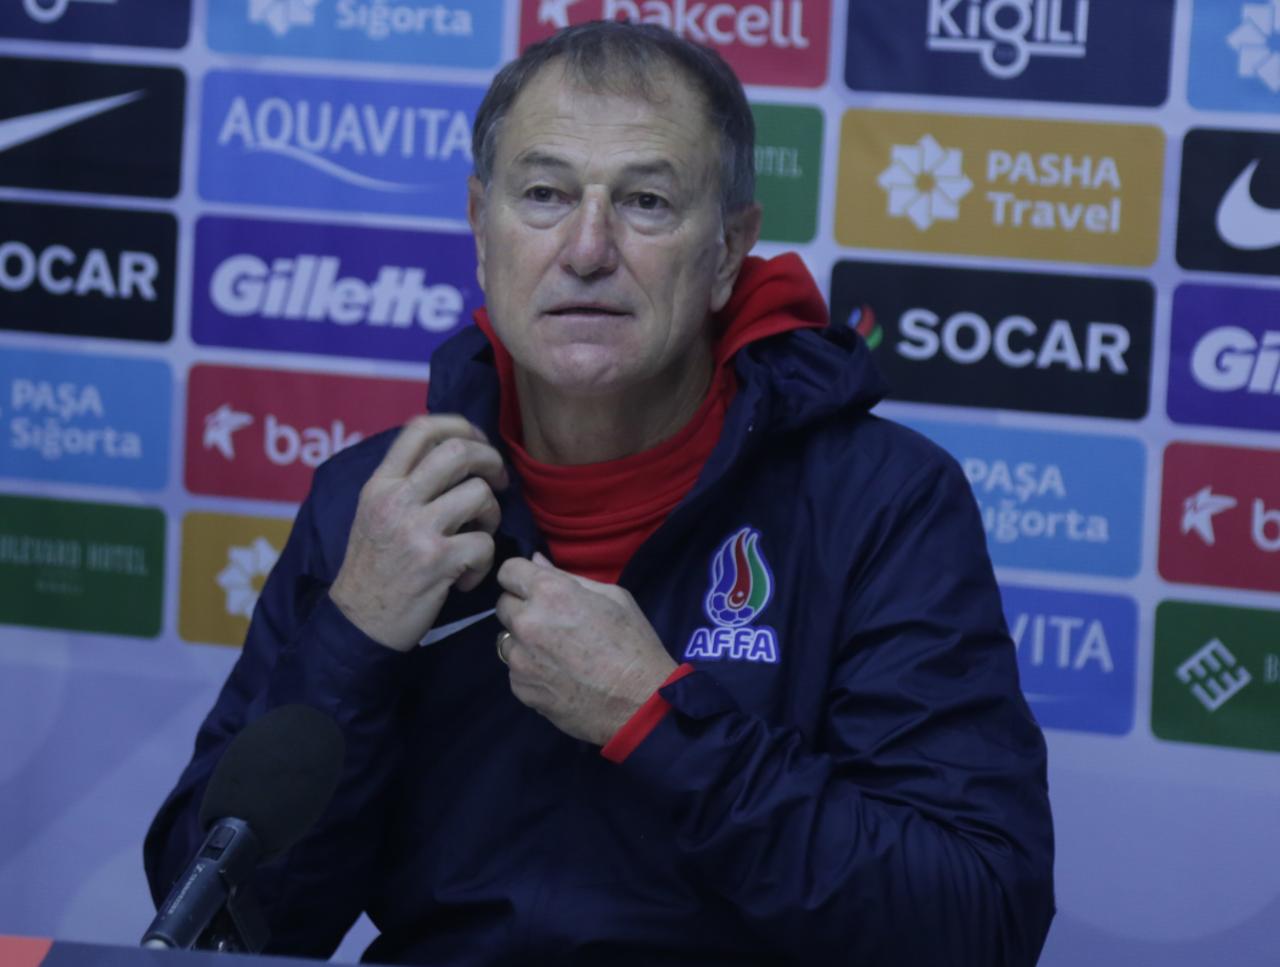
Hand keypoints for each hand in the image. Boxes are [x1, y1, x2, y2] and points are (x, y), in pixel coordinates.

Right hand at [330, 414, 508, 651]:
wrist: (357, 623)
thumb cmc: (373, 568)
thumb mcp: (374, 513)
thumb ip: (405, 483)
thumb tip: (453, 454)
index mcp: (380, 484)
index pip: (421, 428)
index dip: (460, 425)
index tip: (477, 441)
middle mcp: (396, 499)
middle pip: (459, 451)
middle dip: (491, 460)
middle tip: (499, 481)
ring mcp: (416, 529)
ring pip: (480, 495)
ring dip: (492, 515)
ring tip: (479, 536)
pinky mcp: (436, 561)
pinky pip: (485, 544)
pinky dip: (484, 562)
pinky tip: (466, 577)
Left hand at [495, 554, 677, 744]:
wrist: (639, 703)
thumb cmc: (633, 645)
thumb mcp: (614, 598)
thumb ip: (568, 577)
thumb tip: (537, 562)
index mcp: (550, 593)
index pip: (508, 570)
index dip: (521, 576)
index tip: (533, 586)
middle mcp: (527, 622)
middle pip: (503, 604)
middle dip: (522, 607)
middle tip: (551, 621)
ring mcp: (520, 659)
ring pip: (507, 638)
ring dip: (524, 640)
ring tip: (556, 652)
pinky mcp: (520, 688)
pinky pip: (515, 670)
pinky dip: (530, 669)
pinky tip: (558, 675)